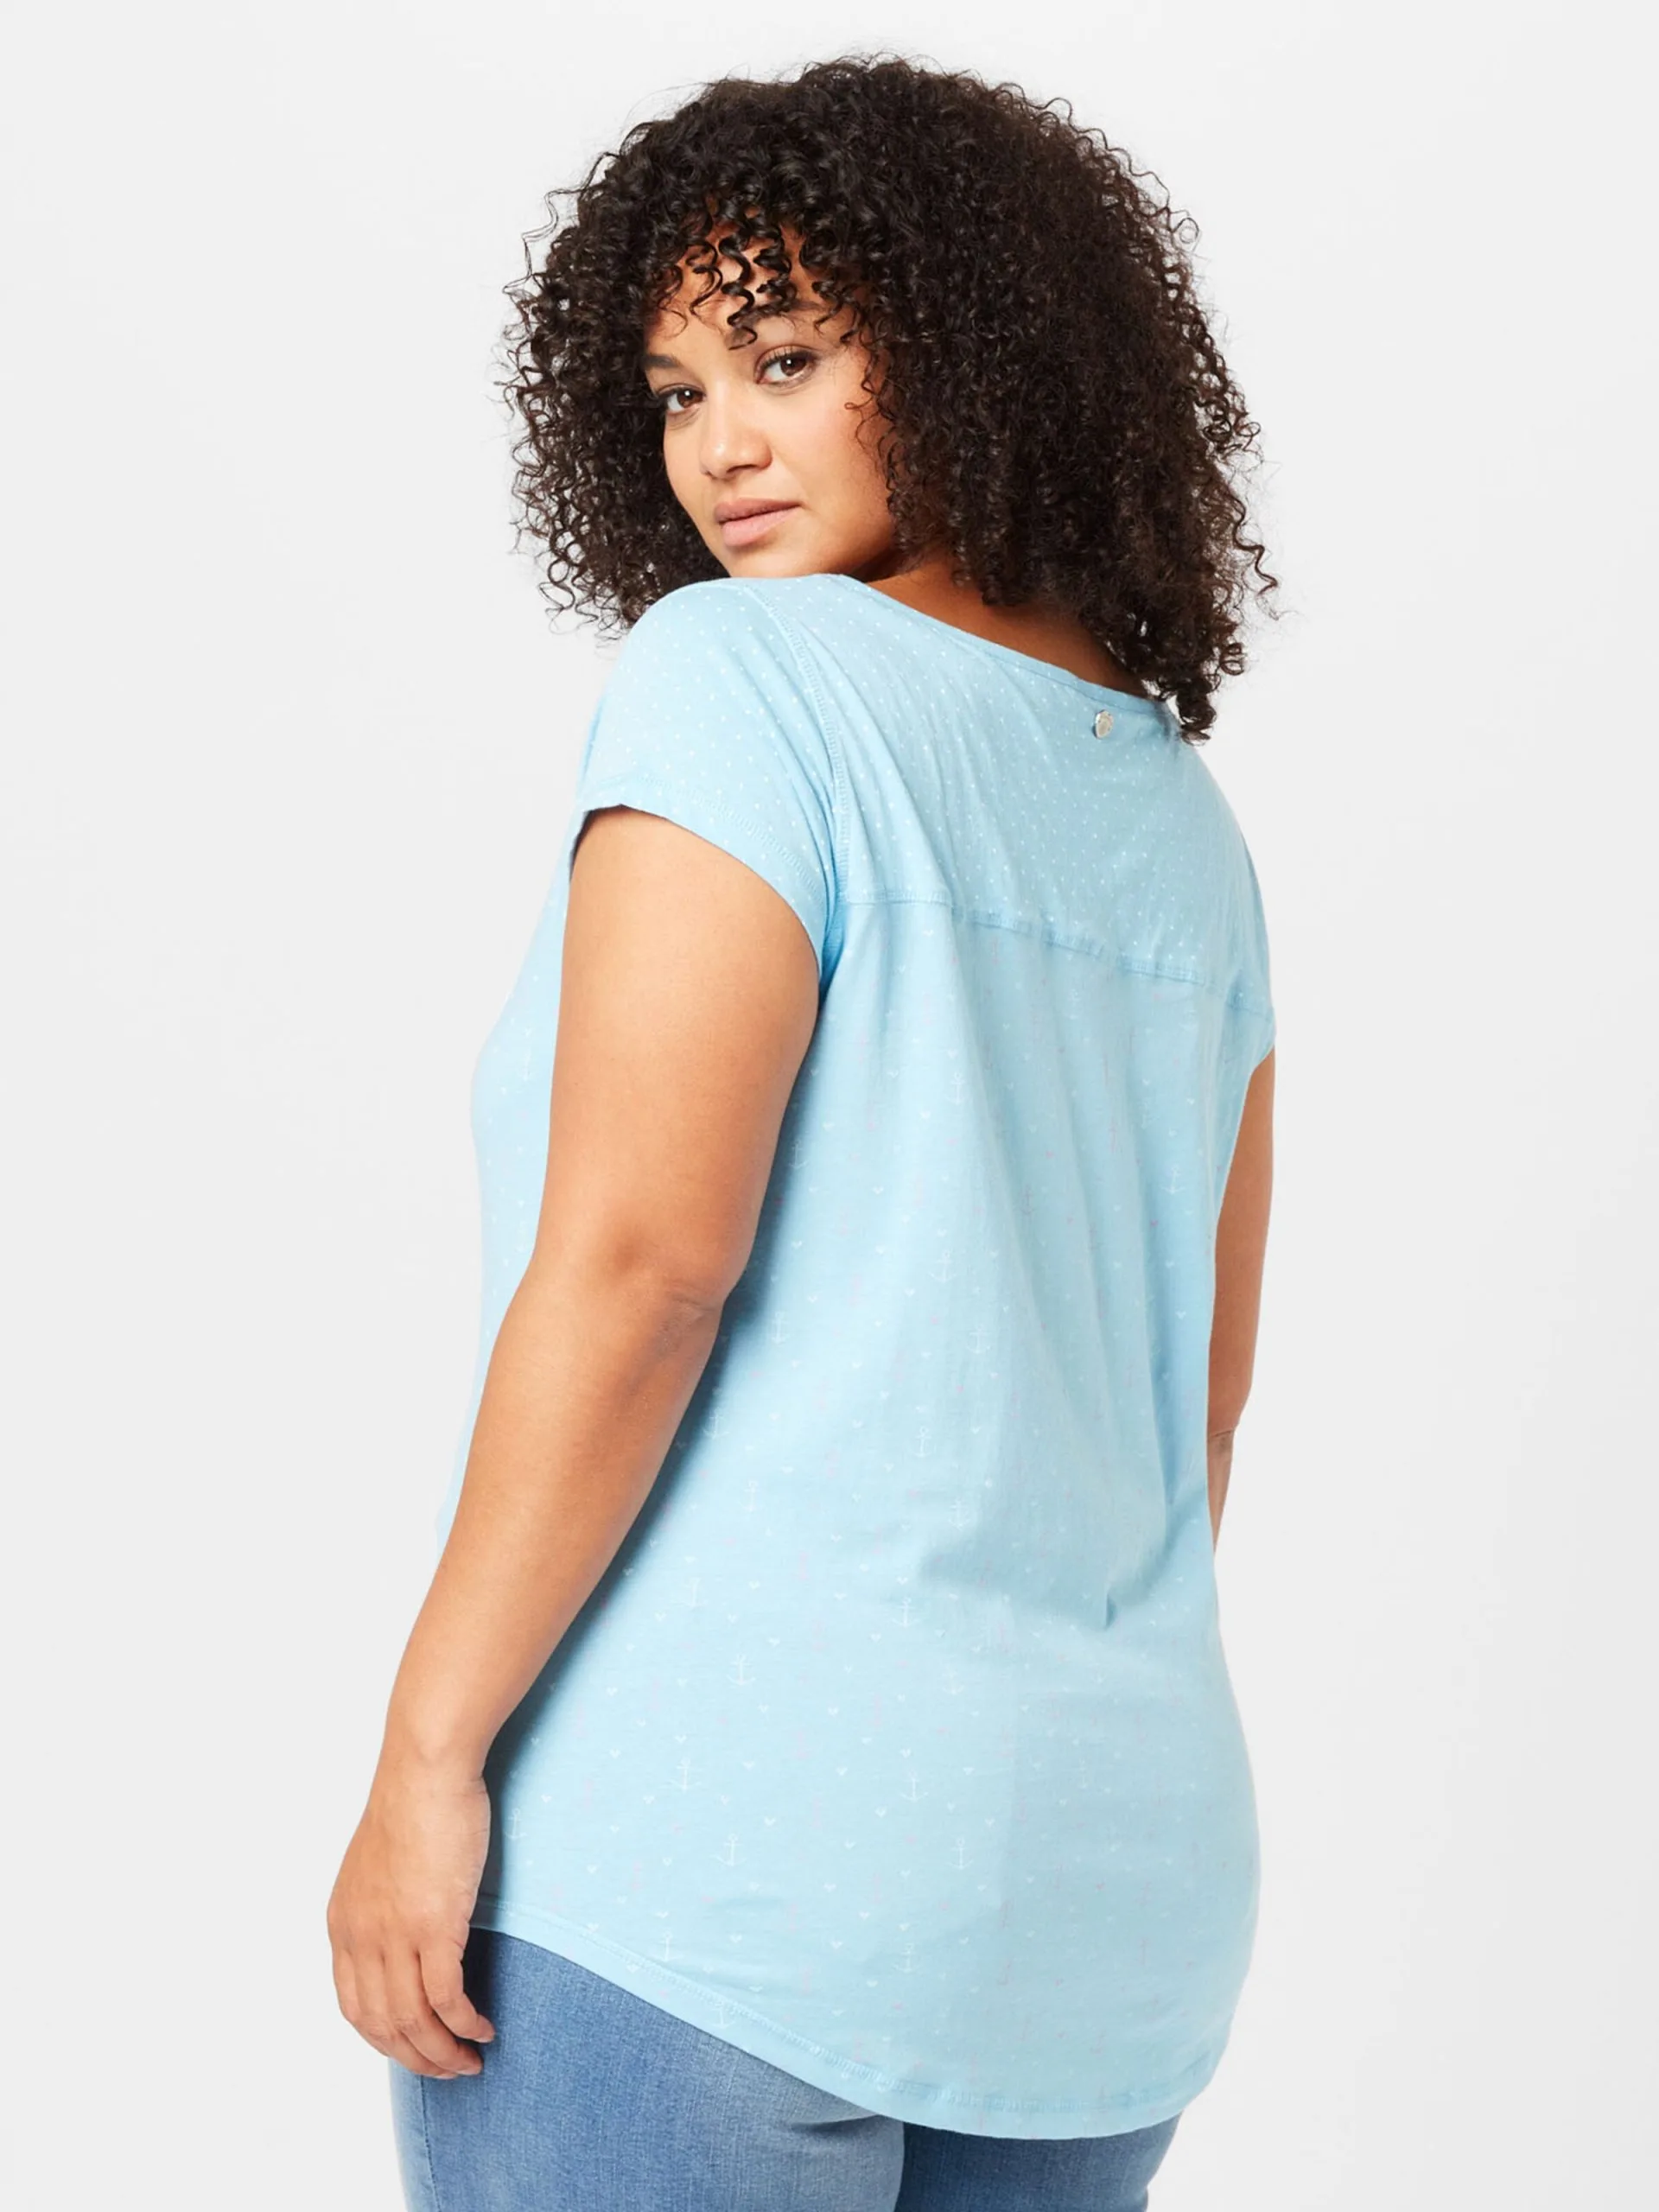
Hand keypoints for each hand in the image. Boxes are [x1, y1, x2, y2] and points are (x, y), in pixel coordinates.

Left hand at [327, 1759, 496, 2078]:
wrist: (426, 1770)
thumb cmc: (412, 1803)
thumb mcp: (376, 1864)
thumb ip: (380, 1905)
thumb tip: (402, 1932)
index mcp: (343, 1924)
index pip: (355, 2008)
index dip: (386, 2040)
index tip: (415, 2050)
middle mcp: (362, 1939)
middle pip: (383, 2026)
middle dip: (417, 2058)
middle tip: (449, 2070)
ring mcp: (396, 1936)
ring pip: (415, 2021)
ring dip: (444, 2053)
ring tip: (470, 2062)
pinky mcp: (435, 1926)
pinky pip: (448, 1998)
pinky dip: (465, 2024)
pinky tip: (483, 2029)